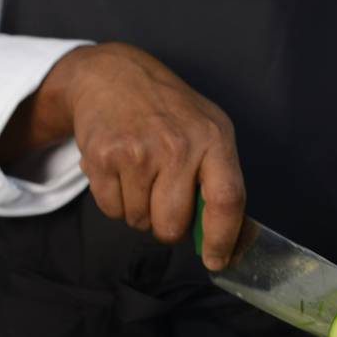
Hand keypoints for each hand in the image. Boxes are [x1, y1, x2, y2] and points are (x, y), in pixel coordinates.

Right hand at [0, 42, 244, 270]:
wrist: (113, 76)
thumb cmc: (168, 111)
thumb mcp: (209, 132)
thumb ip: (222, 183)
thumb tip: (232, 242)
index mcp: (214, 139)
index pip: (226, 201)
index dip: (222, 239)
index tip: (216, 259)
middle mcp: (177, 145)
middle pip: (173, 225)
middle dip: (168, 226)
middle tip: (164, 200)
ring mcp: (138, 151)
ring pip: (139, 221)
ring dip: (139, 210)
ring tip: (141, 174)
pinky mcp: (103, 157)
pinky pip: (111, 209)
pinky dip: (115, 200)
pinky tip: (120, 170)